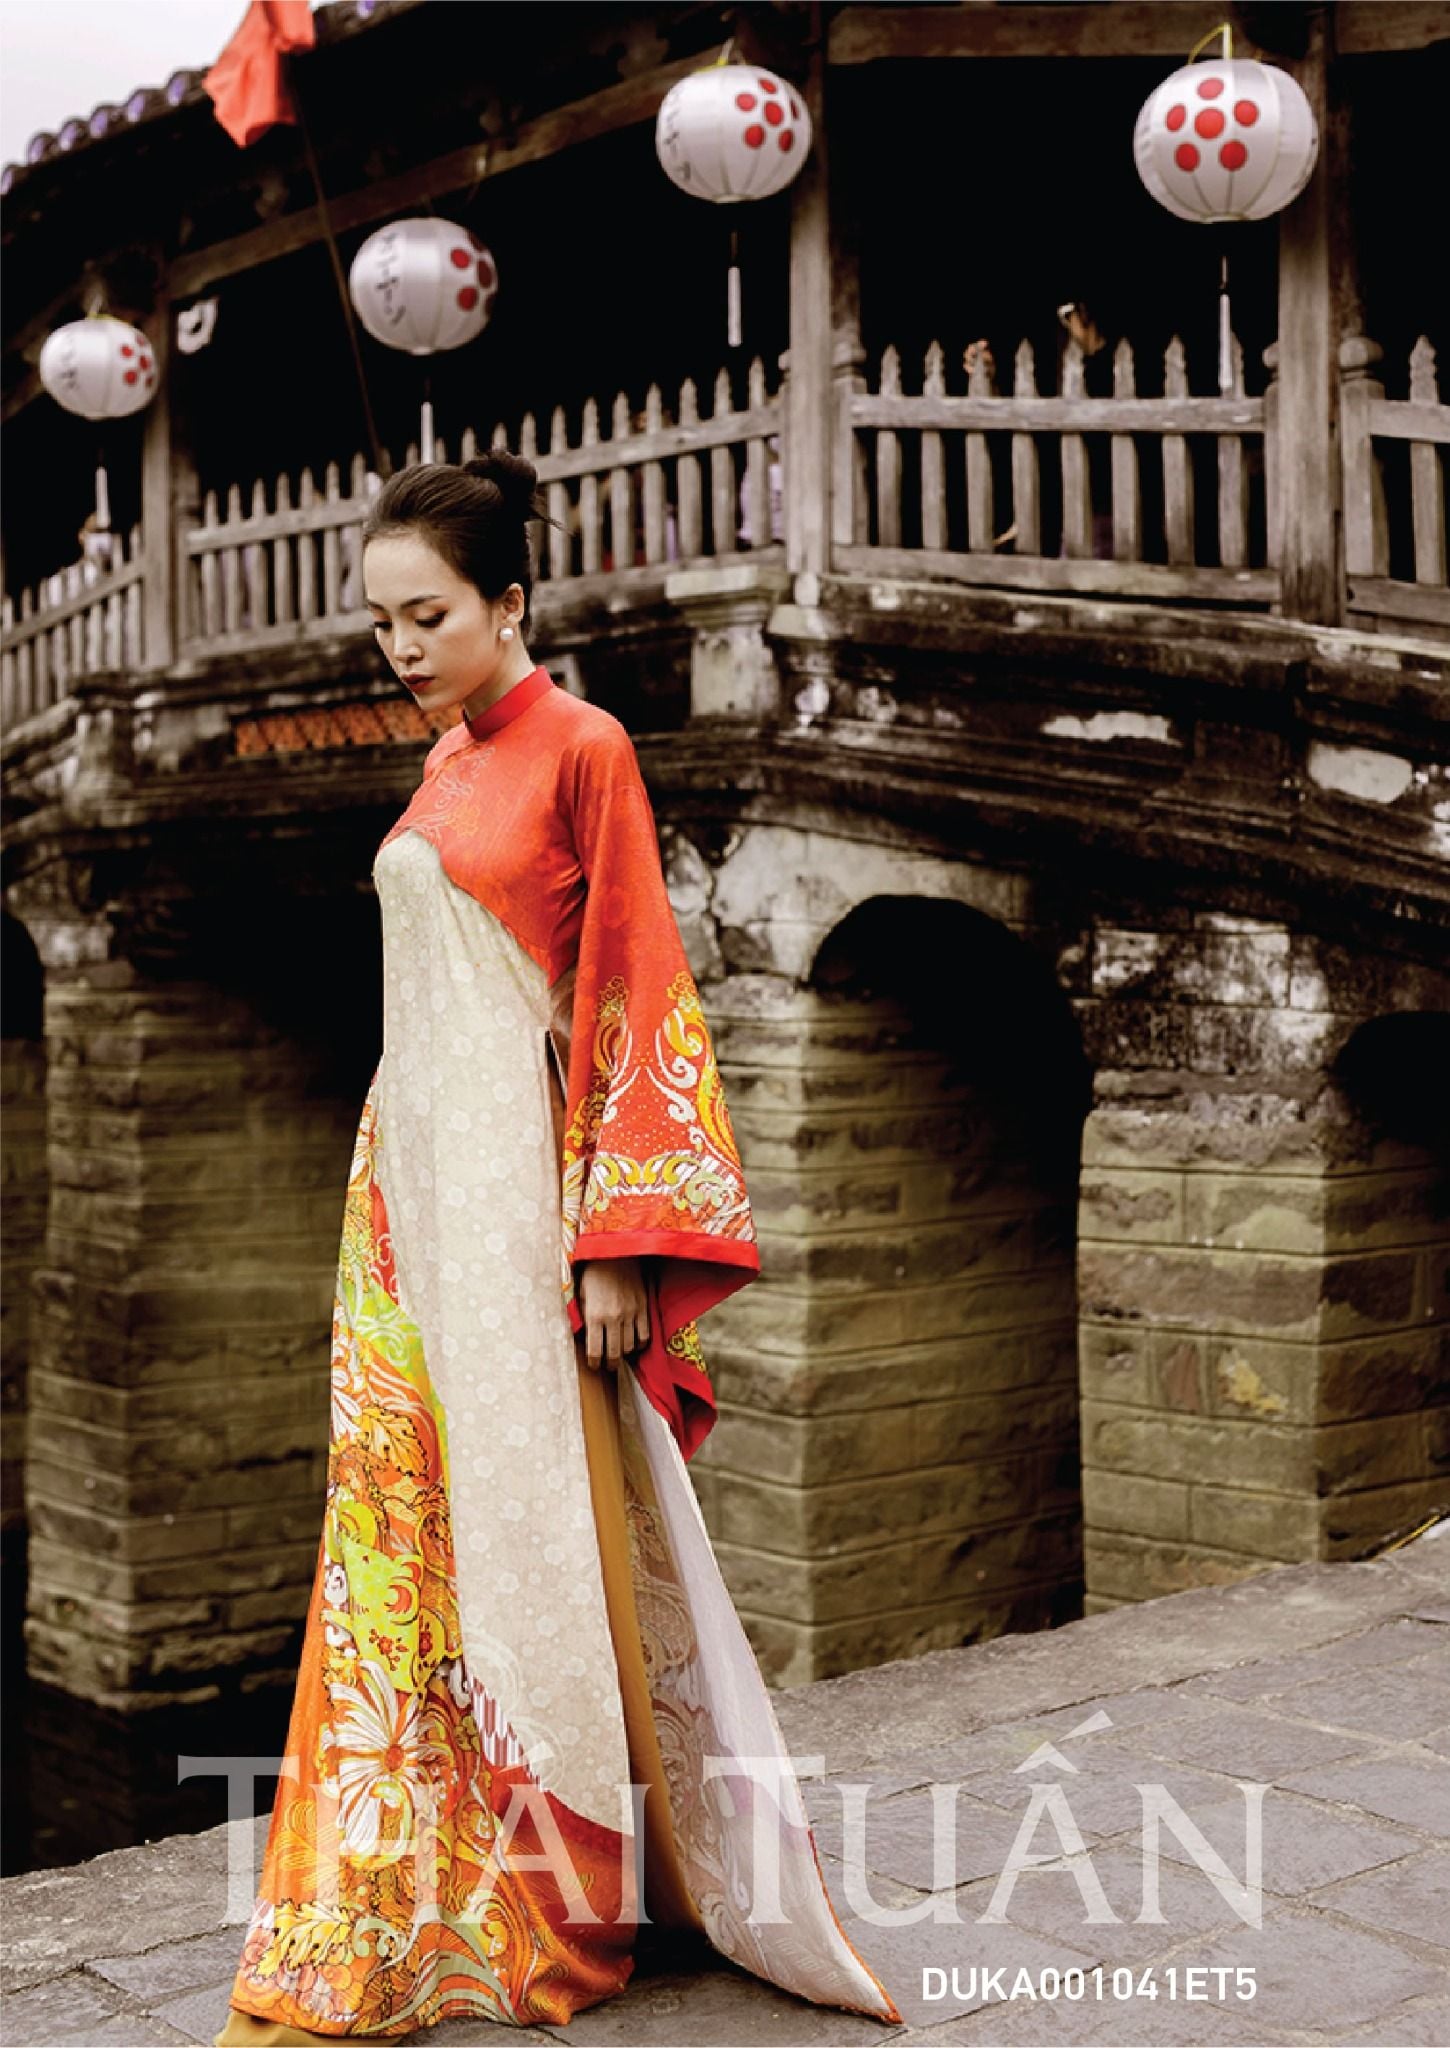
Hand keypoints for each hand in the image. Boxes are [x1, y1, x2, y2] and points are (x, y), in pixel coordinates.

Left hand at [577, 1256, 648, 1371]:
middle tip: (609, 1366)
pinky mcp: (643, 1308)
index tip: (594, 1365)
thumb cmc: (594, 1272)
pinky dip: (640, 1344)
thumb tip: (584, 1336)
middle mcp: (614, 1318)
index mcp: (594, 1316)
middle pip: (615, 1354)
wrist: (616, 1253)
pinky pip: (645, 1335)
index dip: (594, 1363)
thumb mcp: (580, 1294)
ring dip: (625, 1354)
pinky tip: (634, 1343)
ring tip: (620, 1353)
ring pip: (631, 1347)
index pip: (595, 1351)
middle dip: (611, 1364)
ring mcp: (631, 1314)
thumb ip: (583, 1316)